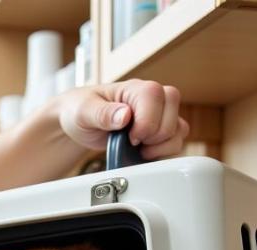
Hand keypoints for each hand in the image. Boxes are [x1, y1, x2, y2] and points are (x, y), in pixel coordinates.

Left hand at [54, 80, 188, 159]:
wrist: (78, 122)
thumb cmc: (80, 111)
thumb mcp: (83, 111)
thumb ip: (103, 113)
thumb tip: (125, 115)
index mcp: (134, 89)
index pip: (156, 98)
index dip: (145, 123)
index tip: (129, 137)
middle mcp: (152, 99)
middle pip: (172, 115)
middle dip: (153, 137)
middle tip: (132, 142)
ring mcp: (158, 115)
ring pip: (179, 130)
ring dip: (161, 146)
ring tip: (138, 149)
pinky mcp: (158, 131)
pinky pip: (175, 141)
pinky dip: (164, 152)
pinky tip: (144, 154)